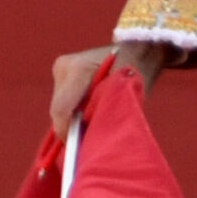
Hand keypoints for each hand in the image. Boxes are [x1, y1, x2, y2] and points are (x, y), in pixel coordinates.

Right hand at [50, 39, 170, 129]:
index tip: (77, 149)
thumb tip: (86, 139)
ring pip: (60, 107)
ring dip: (73, 120)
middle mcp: (64, 66)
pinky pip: (64, 101)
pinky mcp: (62, 73)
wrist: (138, 48)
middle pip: (59, 110)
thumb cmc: (137, 72)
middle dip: (71, 128)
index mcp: (79, 69)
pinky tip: (89, 116)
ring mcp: (61, 68)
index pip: (62, 109)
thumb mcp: (126, 95)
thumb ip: (105, 114)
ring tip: (93, 125)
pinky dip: (75, 112)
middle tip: (88, 141)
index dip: (67, 133)